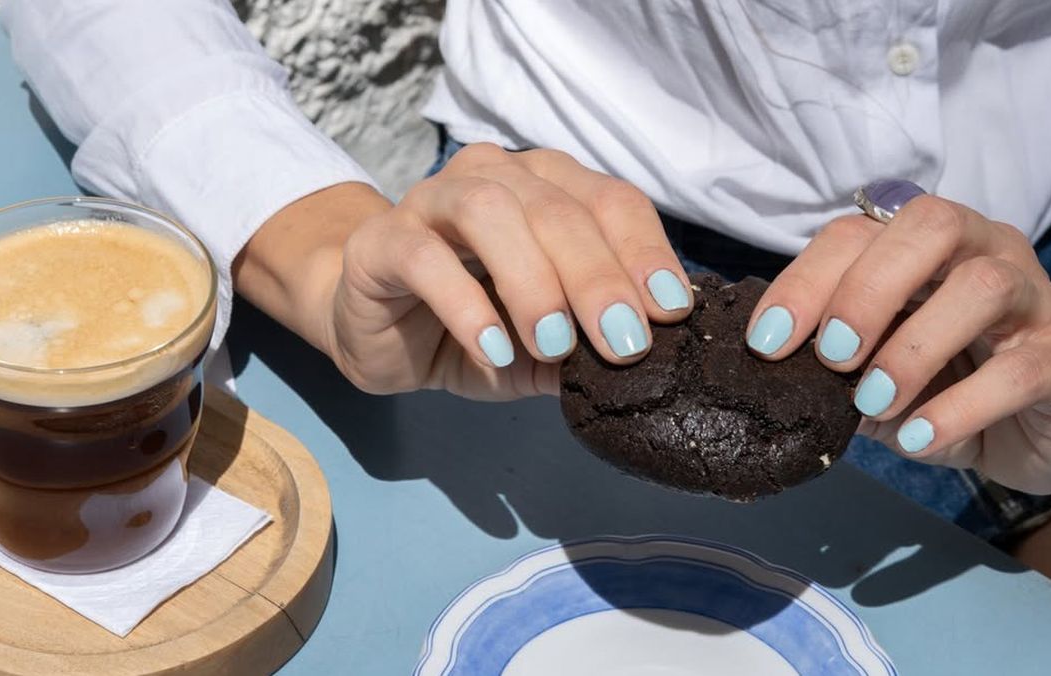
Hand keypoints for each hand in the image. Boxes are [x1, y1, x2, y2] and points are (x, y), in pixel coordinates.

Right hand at [309, 144, 691, 399]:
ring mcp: (433, 200)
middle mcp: (495, 177)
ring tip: (555, 345)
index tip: (671, 311)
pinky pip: (425, 258)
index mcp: (548, 188)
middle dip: (597, 277)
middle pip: (557, 208)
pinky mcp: (383, 239)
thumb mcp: (545, 348)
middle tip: (623, 343)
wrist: (378, 333)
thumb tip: (657, 360)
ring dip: (533, 281)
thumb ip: (590, 346)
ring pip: (490, 212)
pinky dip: (465, 305)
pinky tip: (491, 350)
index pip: (611, 201)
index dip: (645, 252)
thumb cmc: (474, 329)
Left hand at [745, 180, 1050, 493]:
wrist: (1039, 423)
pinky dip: (958, 409)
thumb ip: (834, 363)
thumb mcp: (875, 369)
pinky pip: (1018, 370)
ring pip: (982, 286)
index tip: (767, 342)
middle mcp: (982, 249)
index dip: (806, 281)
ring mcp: (1033, 297)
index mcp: (921, 243)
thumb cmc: (945, 380)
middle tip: (831, 356)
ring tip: (872, 401)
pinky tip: (918, 438)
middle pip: (929, 226)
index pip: (856, 233)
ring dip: (912, 347)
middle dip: (866, 290)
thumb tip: (775, 376)